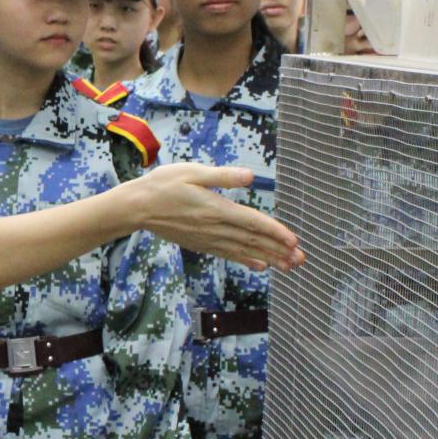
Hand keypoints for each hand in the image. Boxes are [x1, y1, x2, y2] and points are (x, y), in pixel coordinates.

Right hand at [130, 164, 302, 271]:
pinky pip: (228, 254)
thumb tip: (251, 177)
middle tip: (301, 259)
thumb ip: (223, 176)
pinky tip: (260, 266)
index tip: (294, 241)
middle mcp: (215, 228)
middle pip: (253, 241)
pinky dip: (246, 260)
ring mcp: (208, 238)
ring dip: (269, 258)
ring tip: (288, 266)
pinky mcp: (201, 244)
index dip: (275, 232)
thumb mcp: (192, 172)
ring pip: (244, 251)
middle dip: (279, 250)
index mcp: (216, 209)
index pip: (253, 223)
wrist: (137, 207)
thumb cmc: (163, 184)